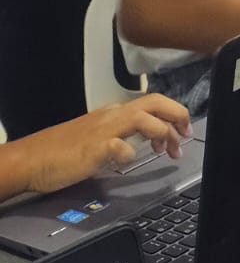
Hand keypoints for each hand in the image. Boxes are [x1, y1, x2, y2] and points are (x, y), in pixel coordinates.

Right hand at [16, 94, 189, 195]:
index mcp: (114, 113)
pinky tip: (128, 161)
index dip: (175, 112)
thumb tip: (148, 140)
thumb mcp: (99, 135)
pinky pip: (118, 146)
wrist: (30, 159)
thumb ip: (122, 133)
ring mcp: (102, 132)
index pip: (153, 102)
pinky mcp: (92, 150)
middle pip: (155, 103)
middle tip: (186, 136)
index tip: (184, 130)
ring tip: (165, 150)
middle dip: (178, 116)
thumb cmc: (61, 150)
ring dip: (162, 133)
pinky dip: (129, 153)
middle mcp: (111, 117)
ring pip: (143, 118)